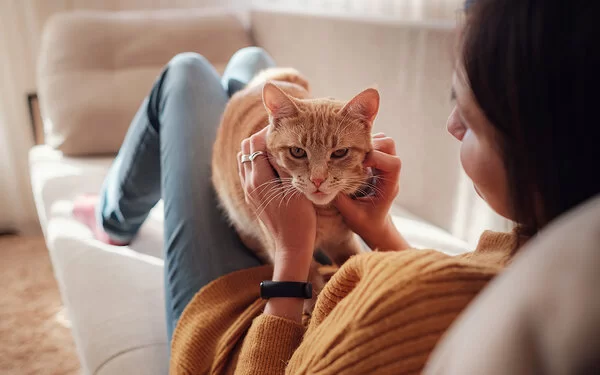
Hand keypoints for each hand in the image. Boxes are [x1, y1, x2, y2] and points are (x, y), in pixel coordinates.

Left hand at [238, 127, 316, 280]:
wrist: (291, 248)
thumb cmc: (300, 220)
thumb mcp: (296, 189)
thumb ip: (286, 165)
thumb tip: (280, 142)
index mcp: (258, 180)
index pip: (255, 142)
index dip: (269, 131)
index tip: (287, 128)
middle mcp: (248, 184)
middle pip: (246, 148)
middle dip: (262, 138)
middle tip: (284, 136)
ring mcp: (249, 192)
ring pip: (245, 160)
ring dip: (259, 150)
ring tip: (280, 149)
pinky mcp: (252, 199)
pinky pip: (248, 172)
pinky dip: (258, 163)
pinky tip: (276, 166)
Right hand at [335, 133, 408, 250]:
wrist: (375, 228)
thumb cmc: (365, 224)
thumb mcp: (350, 214)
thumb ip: (339, 197)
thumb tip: (321, 183)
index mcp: (390, 186)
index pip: (393, 163)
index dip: (375, 157)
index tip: (356, 163)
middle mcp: (390, 174)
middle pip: (388, 145)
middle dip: (369, 145)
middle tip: (349, 153)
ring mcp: (384, 168)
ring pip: (381, 142)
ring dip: (364, 144)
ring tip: (346, 153)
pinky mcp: (377, 165)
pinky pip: (373, 146)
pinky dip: (360, 147)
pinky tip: (346, 156)